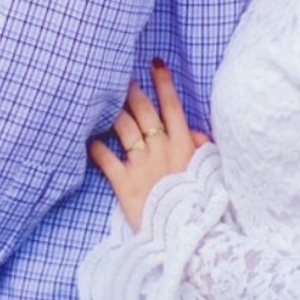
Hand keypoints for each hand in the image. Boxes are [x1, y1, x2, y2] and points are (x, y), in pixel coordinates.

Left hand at [89, 61, 209, 230]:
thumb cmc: (201, 205)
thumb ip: (202, 149)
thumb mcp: (210, 174)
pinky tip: (89, 140)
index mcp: (184, 146)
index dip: (163, 83)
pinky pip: (106, 159)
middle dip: (132, 91)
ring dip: (113, 112)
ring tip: (103, 102)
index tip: (155, 63)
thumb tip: (194, 131)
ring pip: (123, 127)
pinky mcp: (125, 183)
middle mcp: (162, 150)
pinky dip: (96, 148)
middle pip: (144, 111)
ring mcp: (143, 165)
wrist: (188, 236)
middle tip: (121, 77)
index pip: (172, 106)